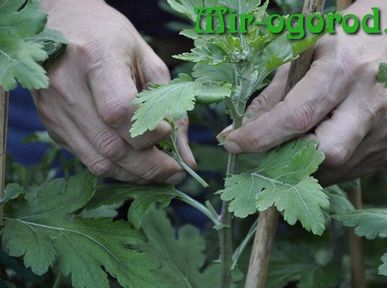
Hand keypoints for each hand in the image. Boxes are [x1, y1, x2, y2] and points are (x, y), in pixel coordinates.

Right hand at [34, 0, 194, 183]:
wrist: (63, 22)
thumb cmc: (112, 37)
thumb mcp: (149, 61)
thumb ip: (170, 107)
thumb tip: (187, 158)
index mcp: (96, 58)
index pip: (119, 111)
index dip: (149, 133)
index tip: (167, 134)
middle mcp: (67, 86)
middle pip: (111, 146)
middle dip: (150, 168)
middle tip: (175, 172)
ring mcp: (54, 109)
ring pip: (98, 161)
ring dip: (134, 174)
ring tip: (158, 172)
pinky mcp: (51, 124)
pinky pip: (87, 158)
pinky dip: (116, 167)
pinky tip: (134, 162)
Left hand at [222, 0, 386, 185]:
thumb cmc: (339, 44)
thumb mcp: (300, 58)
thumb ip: (268, 99)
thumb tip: (235, 136)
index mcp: (344, 69)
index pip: (297, 116)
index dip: (261, 137)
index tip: (234, 144)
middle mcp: (370, 101)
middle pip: (324, 152)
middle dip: (287, 158)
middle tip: (267, 150)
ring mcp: (384, 128)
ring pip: (334, 169)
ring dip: (301, 166)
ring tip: (290, 146)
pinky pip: (345, 171)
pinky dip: (321, 167)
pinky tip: (315, 146)